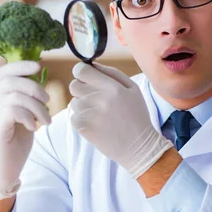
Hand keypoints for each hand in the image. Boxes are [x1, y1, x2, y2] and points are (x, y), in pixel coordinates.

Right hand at [0, 61, 51, 199]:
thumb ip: (27, 99)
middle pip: (11, 81)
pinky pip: (14, 110)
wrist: (4, 172)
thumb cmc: (15, 145)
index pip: (3, 72)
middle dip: (34, 87)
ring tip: (45, 120)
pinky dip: (29, 116)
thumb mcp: (24, 116)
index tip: (38, 66)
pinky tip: (33, 127)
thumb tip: (41, 78)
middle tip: (47, 101)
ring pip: (15, 96)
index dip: (20, 65)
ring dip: (37, 106)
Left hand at [69, 62, 172, 178]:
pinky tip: (96, 124)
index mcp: (112, 87)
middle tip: (96, 99)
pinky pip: (73, 116)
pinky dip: (81, 120)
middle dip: (82, 89)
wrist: (139, 147)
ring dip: (83, 106)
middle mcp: (99, 98)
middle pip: (74, 85)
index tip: (87, 78)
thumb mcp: (132, 89)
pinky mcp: (83, 127)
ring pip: (74, 102)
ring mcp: (90, 113)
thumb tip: (91, 64)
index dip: (82, 72)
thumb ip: (111, 73)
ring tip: (100, 114)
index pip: (81, 70)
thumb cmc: (136, 115)